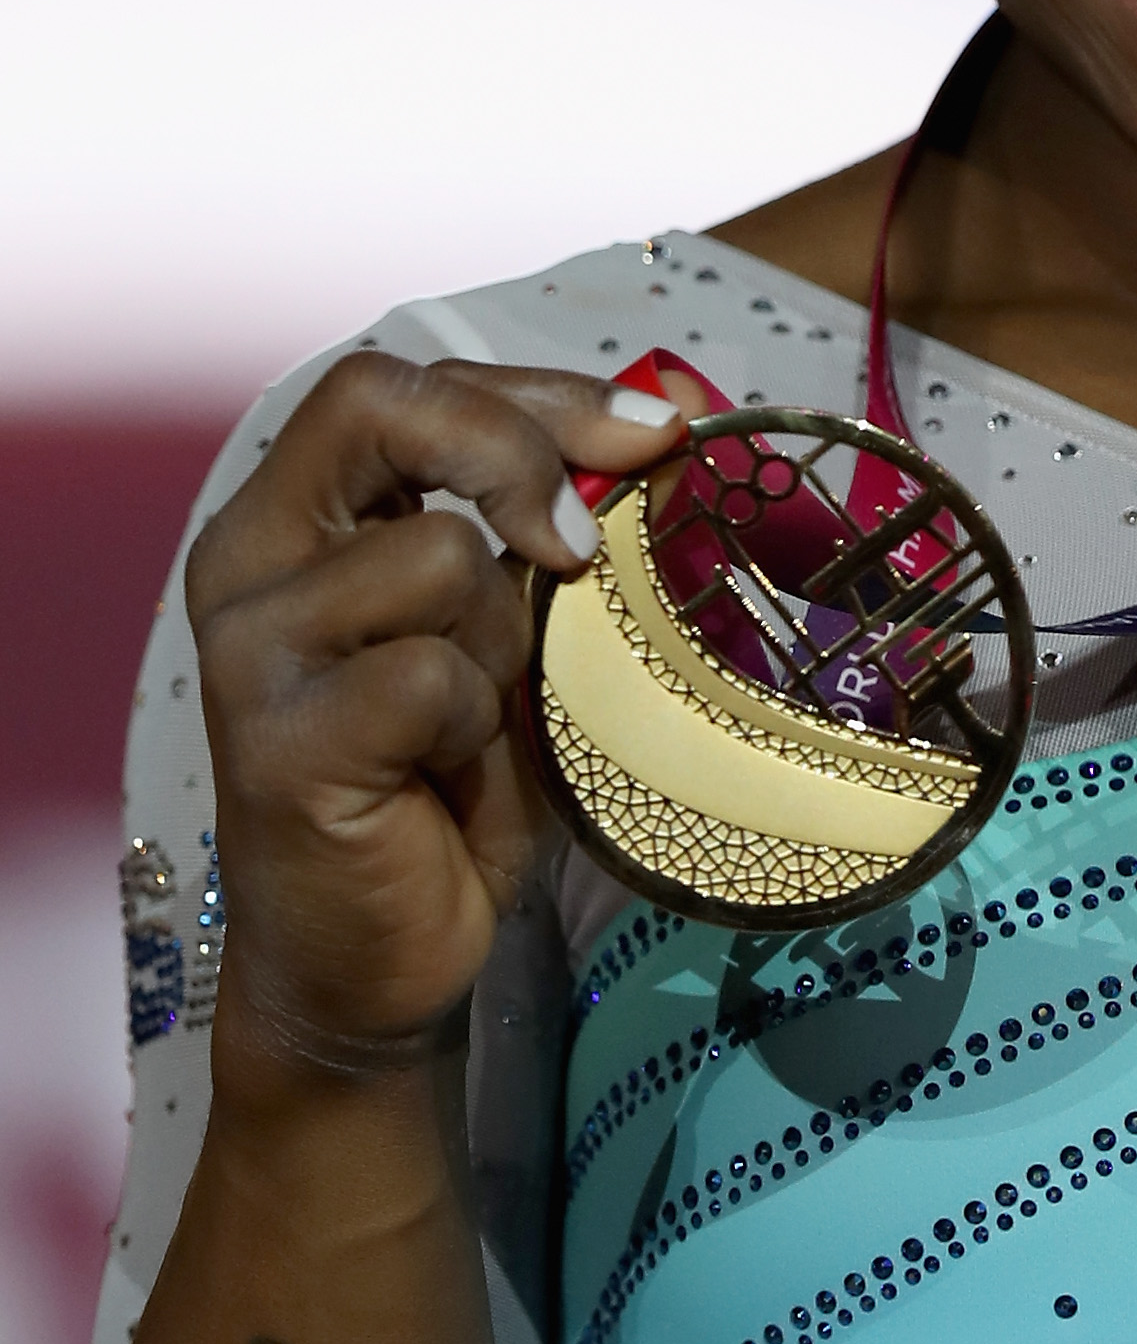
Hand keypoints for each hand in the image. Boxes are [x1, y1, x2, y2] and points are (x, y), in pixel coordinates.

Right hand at [188, 351, 679, 1075]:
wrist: (375, 962)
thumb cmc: (448, 786)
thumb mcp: (518, 633)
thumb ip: (559, 526)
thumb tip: (681, 415)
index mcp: (298, 515)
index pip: (399, 381)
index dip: (536, 391)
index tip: (657, 434)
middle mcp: (248, 558)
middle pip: (376, 402)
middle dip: (514, 451)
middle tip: (583, 548)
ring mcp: (248, 648)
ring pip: (433, 552)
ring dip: (499, 639)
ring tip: (472, 720)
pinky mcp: (275, 741)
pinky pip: (427, 674)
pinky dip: (471, 724)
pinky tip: (440, 779)